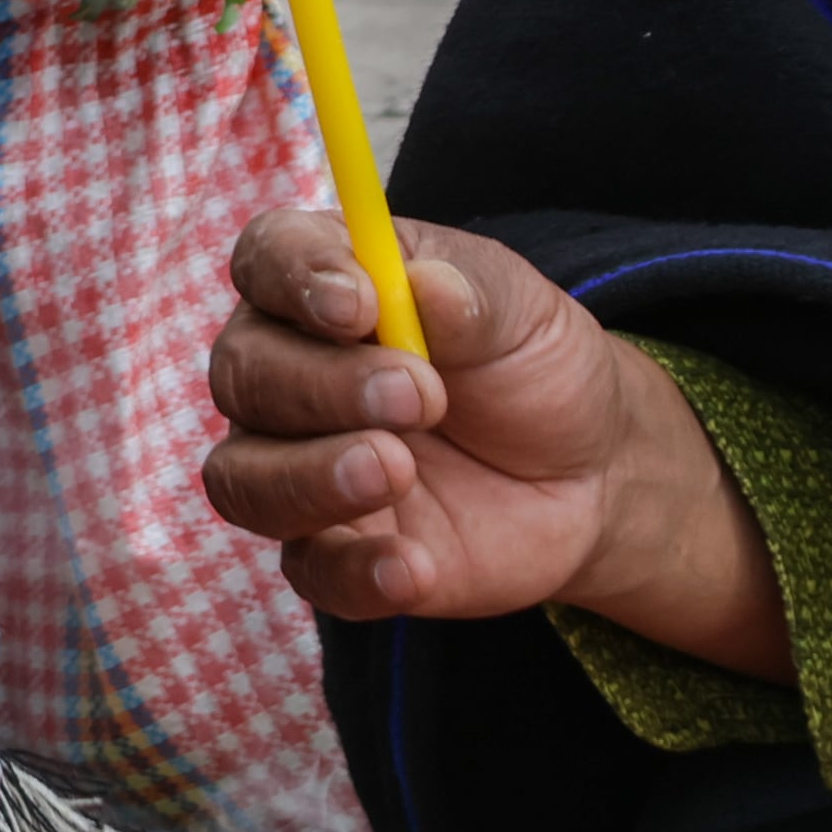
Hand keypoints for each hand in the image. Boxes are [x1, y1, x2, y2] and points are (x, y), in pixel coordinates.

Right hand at [202, 210, 790, 676]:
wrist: (588, 473)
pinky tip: (413, 567)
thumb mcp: (524, 312)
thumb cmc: (531, 368)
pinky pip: (308, 570)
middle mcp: (283, 374)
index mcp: (317, 289)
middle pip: (244, 375)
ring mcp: (296, 467)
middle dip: (323, 386)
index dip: (294, 277)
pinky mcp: (331, 550)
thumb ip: (470, 293)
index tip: (357, 304)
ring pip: (243, 478)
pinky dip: (352, 571)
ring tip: (397, 471)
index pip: (266, 260)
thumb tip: (423, 281)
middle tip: (421, 396)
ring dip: (309, 477)